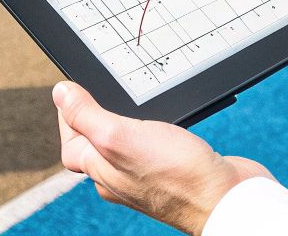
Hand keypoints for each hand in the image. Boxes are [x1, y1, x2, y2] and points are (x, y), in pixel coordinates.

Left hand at [54, 81, 270, 233]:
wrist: (228, 198)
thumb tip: (59, 94)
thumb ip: (87, 116)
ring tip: (138, 101)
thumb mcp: (119, 136)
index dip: (69, 113)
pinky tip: (169, 119)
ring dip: (130, 119)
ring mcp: (148, 175)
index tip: (78, 89)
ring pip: (128, 142)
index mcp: (102, 172)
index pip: (71, 142)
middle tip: (107, 90)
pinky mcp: (175, 169)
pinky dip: (157, 128)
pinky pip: (156, 145)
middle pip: (97, 142)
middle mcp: (121, 177)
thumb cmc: (177, 175)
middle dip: (98, 113)